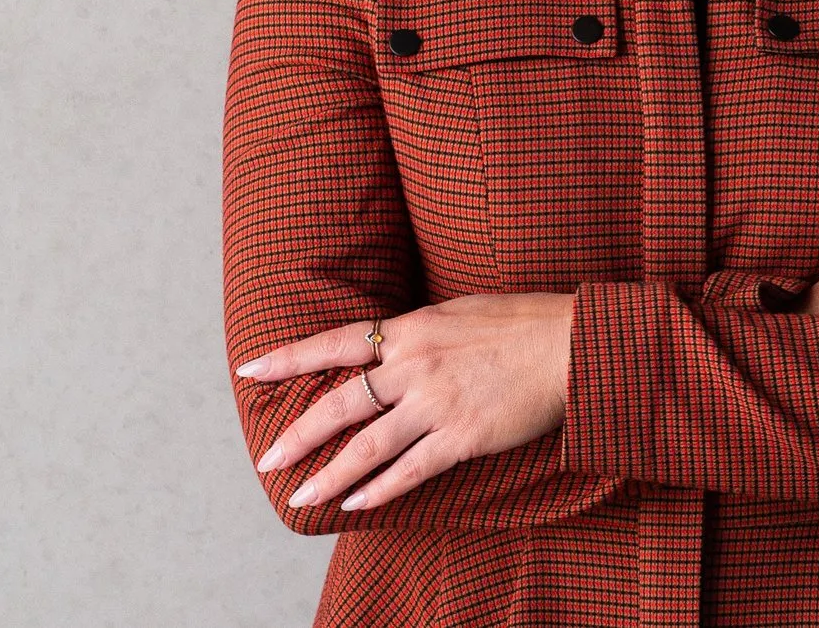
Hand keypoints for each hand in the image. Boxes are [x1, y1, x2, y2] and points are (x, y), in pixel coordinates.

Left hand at [235, 293, 573, 511]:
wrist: (569, 346)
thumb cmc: (519, 323)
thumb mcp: (455, 312)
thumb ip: (416, 333)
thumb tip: (387, 346)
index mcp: (408, 328)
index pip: (334, 343)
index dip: (288, 358)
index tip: (249, 371)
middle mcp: (413, 366)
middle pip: (340, 404)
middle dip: (298, 434)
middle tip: (266, 458)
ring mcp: (436, 404)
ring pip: (368, 446)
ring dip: (330, 476)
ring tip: (301, 496)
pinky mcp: (463, 438)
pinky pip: (411, 470)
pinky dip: (381, 491)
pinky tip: (357, 505)